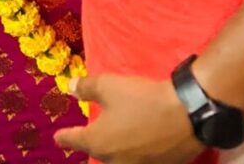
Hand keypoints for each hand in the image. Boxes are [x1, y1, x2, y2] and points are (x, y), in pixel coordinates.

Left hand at [55, 74, 202, 163]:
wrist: (186, 115)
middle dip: (90, 148)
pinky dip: (132, 157)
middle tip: (85, 140)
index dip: (64, 138)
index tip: (57, 138)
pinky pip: (138, 163)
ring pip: (117, 163)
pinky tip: (136, 149)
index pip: (75, 140)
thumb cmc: (141, 99)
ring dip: (111, 154)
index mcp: (99, 142)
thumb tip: (69, 89)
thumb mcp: (108, 85)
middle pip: (97, 156)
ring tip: (109, 145)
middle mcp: (116, 161)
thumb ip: (85, 88)